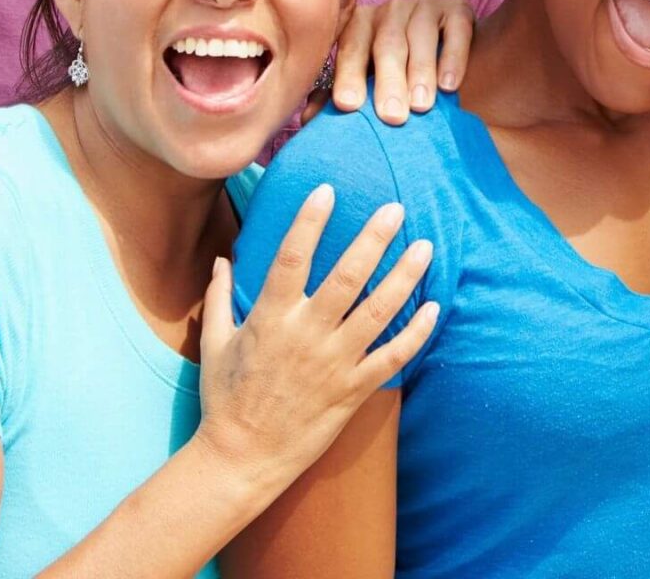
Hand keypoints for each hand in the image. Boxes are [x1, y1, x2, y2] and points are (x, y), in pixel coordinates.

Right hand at [195, 188, 436, 490]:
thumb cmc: (225, 399)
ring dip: (404, 278)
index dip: (310, 222)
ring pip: (378, 312)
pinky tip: (434, 308)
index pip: (292, 258)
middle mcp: (306, 336)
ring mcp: (333, 364)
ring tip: (425, 248)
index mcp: (270, 319)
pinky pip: (391, 357)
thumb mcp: (214, 344)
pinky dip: (416, 334)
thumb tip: (222, 260)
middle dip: (374, 240)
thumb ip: (218, 298)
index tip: (327, 190)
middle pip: (347, 277)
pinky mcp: (352, 391)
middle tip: (396, 209)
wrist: (241, 459)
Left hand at [332, 0, 476, 124]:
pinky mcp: (457, 8)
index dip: (348, 75)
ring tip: (421, 106)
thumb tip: (308, 121)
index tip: (348, 106)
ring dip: (421, 72)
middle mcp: (390, 10)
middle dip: (388, 81)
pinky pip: (455, 29)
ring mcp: (424, 6)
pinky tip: (449, 85)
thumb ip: (338, 97)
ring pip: (420, 35)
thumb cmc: (397, 74)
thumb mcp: (368, 82)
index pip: (351, 47)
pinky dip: (452, 57)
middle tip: (391, 116)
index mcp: (360, 24)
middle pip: (387, 43)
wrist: (446, 54)